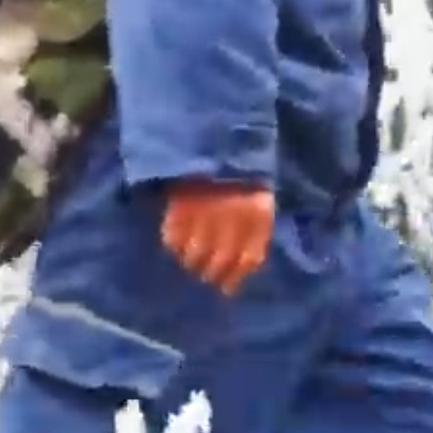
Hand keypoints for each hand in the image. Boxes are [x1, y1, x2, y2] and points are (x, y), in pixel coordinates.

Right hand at [160, 179, 273, 296]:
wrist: (214, 145)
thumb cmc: (239, 179)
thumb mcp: (259, 201)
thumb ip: (255, 232)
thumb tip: (243, 268)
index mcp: (257, 215)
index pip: (248, 258)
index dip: (236, 276)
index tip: (226, 287)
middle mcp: (232, 218)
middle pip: (221, 260)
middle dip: (212, 274)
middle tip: (205, 276)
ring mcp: (204, 213)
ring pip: (195, 254)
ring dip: (192, 263)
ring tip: (189, 263)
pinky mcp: (179, 207)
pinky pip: (173, 239)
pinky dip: (174, 246)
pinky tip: (176, 246)